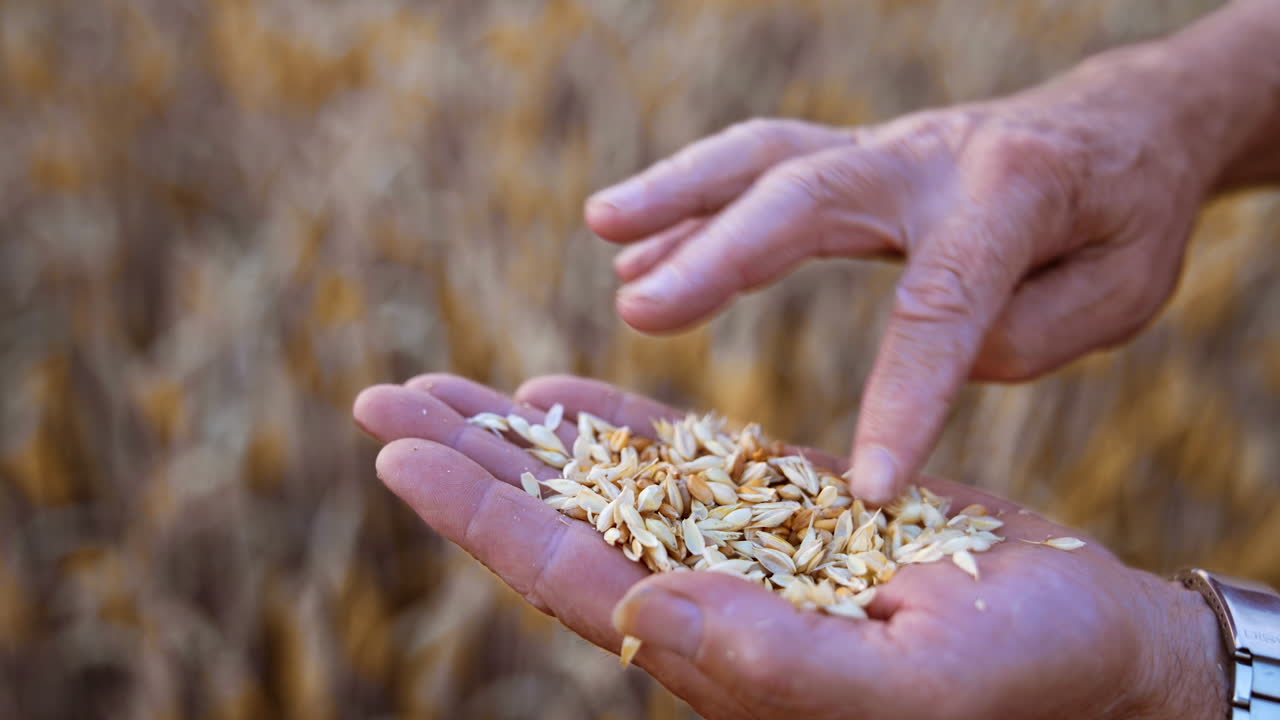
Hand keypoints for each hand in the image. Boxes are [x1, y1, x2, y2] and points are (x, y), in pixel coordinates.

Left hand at [353, 373, 1225, 719]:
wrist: (1089, 639)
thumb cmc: (1024, 676)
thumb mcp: (909, 683)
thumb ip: (774, 660)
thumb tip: (643, 611)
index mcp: (720, 651)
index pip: (569, 579)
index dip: (481, 518)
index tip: (400, 457)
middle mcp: (707, 601)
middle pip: (559, 524)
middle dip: (468, 463)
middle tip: (381, 399)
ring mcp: (737, 549)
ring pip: (601, 485)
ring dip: (518, 436)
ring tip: (440, 387)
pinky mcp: (780, 508)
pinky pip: (675, 459)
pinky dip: (613, 423)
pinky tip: (555, 395)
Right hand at [585, 48, 1218, 504]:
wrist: (1118, 122)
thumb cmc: (1124, 215)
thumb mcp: (1118, 289)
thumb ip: (1021, 333)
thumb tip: (918, 369)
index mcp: (1012, 193)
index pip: (944, 305)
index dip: (904, 398)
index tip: (866, 486)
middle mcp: (927, 157)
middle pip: (809, 200)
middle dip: (721, 254)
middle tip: (639, 308)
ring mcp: (879, 150)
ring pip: (765, 160)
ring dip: (677, 196)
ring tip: (603, 231)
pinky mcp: (850, 160)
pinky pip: (760, 167)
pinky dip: (692, 198)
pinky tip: (633, 239)